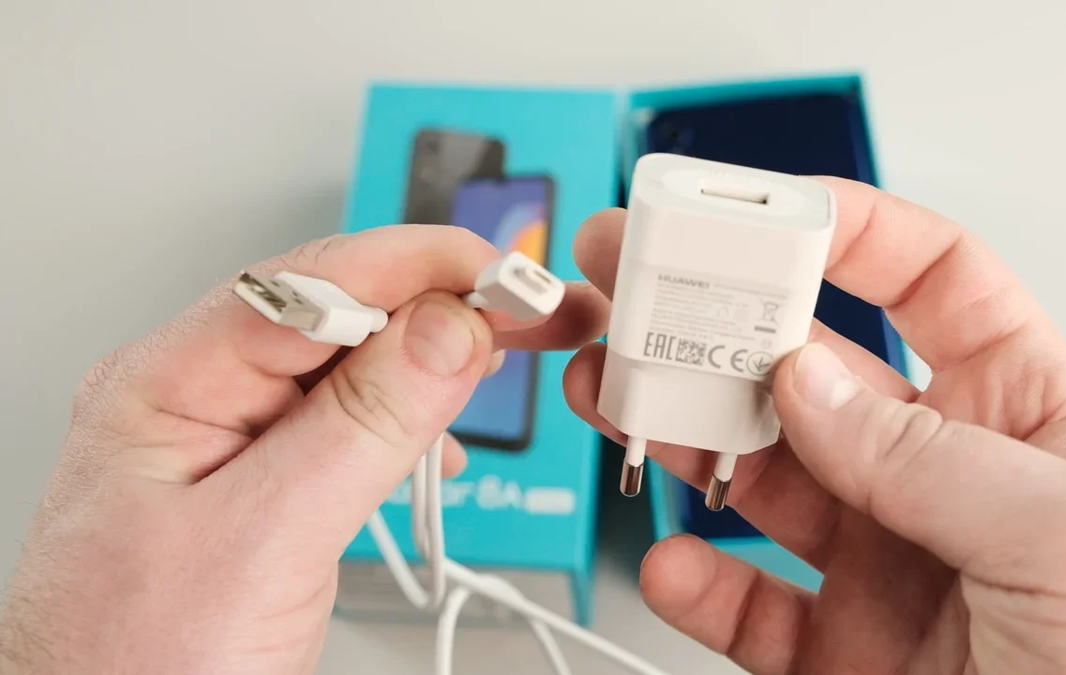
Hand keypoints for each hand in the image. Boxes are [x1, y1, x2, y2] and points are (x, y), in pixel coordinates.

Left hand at [0, 225, 607, 673]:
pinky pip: (348, 420)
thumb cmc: (133, 668)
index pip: (316, 286)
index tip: (514, 281)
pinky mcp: (265, 483)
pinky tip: (441, 433)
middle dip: (447, 302)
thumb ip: (359, 428)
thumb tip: (445, 331)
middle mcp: (199, 397)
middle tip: (540, 310)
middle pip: (343, 311)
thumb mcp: (261, 543)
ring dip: (437, 354)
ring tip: (510, 354)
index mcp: (170, 384)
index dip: (427, 270)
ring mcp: (231, 440)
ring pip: (354, 363)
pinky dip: (410, 415)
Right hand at [564, 178, 1065, 673]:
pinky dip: (695, 581)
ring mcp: (886, 565)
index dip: (849, 231)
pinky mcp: (841, 652)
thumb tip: (811, 384)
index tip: (761, 213)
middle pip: (811, 372)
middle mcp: (946, 481)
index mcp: (1030, 419)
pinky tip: (678, 561)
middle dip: (721, 325)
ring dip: (682, 433)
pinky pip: (745, 604)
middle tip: (645, 298)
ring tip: (626, 402)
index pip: (933, 284)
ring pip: (757, 476)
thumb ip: (938, 455)